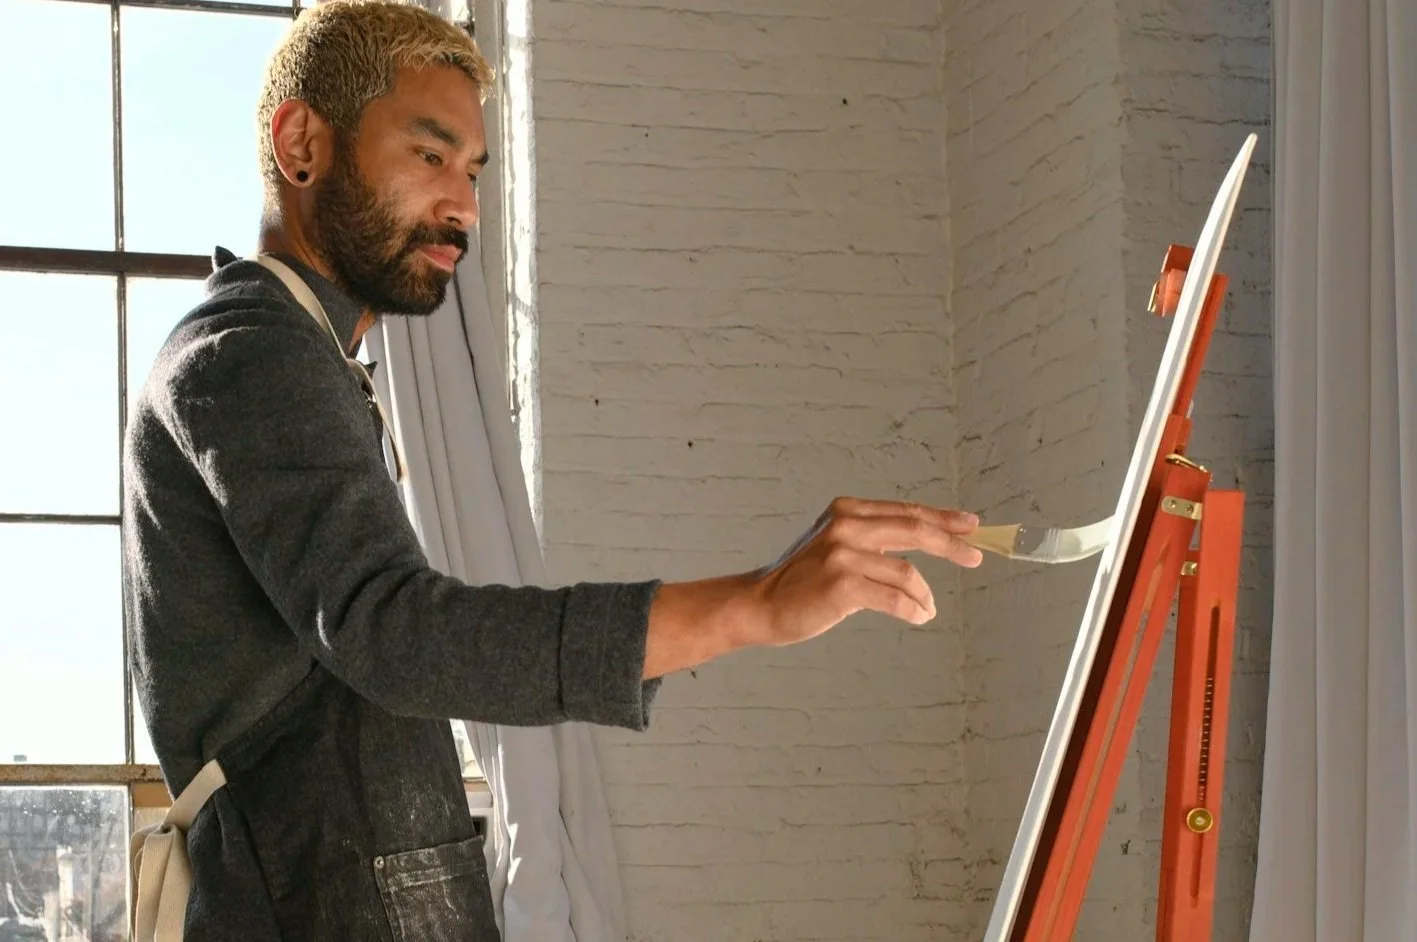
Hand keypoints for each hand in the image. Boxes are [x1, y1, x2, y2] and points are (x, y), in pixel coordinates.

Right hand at [641, 497, 980, 678]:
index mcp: (848, 511)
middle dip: (952, 544)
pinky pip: (896, 598)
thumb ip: (874, 539)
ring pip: (907, 573)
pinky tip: (919, 616)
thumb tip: (927, 538)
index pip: (906, 512)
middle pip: (915, 530)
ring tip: (926, 609)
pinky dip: (914, 609)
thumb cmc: (803, 582)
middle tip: (976, 557)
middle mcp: (846, 525)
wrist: (760, 604)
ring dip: (925, 595)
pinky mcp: (842, 584)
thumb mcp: (838, 547)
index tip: (972, 526)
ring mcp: (843, 554)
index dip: (943, 518)